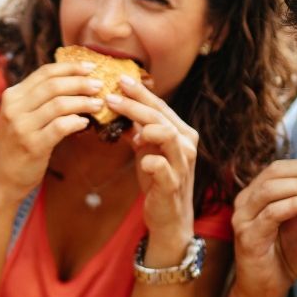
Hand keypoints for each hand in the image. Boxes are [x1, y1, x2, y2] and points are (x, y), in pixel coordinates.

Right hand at [0, 61, 102, 201]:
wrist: (0, 179)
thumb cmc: (16, 146)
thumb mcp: (20, 117)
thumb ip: (38, 100)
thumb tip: (72, 83)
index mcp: (12, 96)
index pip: (44, 73)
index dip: (70, 67)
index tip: (90, 67)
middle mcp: (15, 108)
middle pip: (54, 85)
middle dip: (81, 82)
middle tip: (99, 85)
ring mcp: (22, 126)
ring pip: (59, 104)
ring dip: (83, 102)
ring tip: (98, 104)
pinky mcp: (32, 145)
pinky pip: (61, 127)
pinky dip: (76, 122)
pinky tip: (84, 123)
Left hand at [105, 76, 197, 256]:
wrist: (169, 218)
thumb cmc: (158, 181)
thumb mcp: (146, 151)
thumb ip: (137, 130)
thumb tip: (117, 107)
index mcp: (181, 133)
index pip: (160, 106)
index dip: (140, 92)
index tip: (119, 79)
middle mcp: (186, 144)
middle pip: (161, 116)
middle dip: (135, 104)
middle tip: (110, 95)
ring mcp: (181, 164)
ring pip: (167, 135)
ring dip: (145, 125)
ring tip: (123, 119)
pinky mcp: (173, 184)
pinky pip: (164, 167)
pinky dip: (151, 161)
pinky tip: (141, 160)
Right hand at [228, 154, 296, 296]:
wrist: (268, 289)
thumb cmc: (288, 254)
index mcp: (260, 191)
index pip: (286, 166)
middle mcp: (247, 199)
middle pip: (276, 170)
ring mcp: (243, 216)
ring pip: (271, 188)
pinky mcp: (247, 235)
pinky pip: (271, 213)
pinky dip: (295, 204)